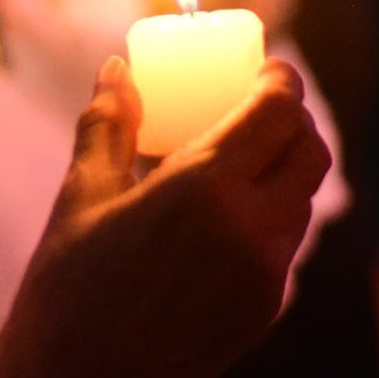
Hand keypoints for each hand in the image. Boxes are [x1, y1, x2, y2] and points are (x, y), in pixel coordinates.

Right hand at [0, 58, 331, 377]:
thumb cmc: (69, 294)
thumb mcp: (80, 199)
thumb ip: (107, 125)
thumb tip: (117, 69)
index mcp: (205, 189)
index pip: (279, 112)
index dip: (280, 79)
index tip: (263, 66)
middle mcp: (250, 230)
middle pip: (310, 151)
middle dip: (290, 118)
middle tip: (253, 104)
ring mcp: (264, 277)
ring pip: (303, 199)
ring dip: (283, 166)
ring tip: (230, 159)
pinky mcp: (263, 311)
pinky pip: (285, 243)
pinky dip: (270, 211)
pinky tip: (220, 215)